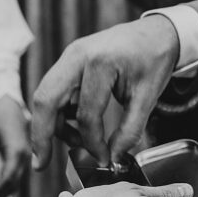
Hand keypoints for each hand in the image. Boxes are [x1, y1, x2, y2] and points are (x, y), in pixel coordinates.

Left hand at [0, 96, 30, 196]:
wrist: (10, 104)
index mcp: (16, 151)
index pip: (7, 179)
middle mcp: (25, 156)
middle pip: (14, 184)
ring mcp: (27, 157)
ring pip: (17, 182)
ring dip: (3, 192)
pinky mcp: (24, 156)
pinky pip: (17, 175)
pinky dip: (7, 185)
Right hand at [31, 15, 179, 169]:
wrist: (157, 32)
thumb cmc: (154, 60)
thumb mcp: (148, 96)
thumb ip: (130, 130)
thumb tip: (112, 158)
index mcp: (100, 63)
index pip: (86, 114)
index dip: (92, 143)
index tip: (102, 159)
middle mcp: (77, 55)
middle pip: (46, 100)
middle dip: (41, 135)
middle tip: (40, 164)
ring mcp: (70, 56)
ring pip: (46, 95)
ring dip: (52, 124)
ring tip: (76, 142)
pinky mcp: (69, 60)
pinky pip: (55, 89)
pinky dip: (59, 111)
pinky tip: (77, 125)